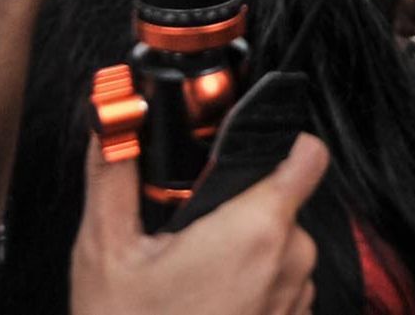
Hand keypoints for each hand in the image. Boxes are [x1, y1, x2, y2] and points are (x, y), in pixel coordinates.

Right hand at [71, 130, 327, 314]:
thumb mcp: (106, 250)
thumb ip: (113, 170)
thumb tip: (111, 118)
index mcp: (255, 229)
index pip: (307, 154)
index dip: (282, 139)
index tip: (248, 147)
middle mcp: (290, 265)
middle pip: (283, 201)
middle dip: (241, 206)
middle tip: (189, 231)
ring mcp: (293, 306)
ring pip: (281, 248)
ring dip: (245, 252)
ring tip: (191, 278)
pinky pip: (278, 290)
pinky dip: (248, 291)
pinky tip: (203, 307)